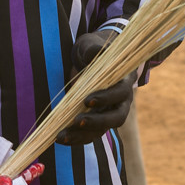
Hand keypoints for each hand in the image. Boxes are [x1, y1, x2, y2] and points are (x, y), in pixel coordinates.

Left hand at [55, 30, 136, 144]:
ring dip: (82, 135)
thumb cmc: (92, 51)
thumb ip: (93, 50)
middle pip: (116, 117)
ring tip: (61, 136)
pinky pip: (90, 134)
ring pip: (102, 130)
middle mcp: (121, 101)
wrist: (89, 61)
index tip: (87, 100)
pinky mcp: (98, 122)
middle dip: (97, 122)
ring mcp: (110, 113)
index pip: (120, 93)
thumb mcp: (91, 46)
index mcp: (124, 81)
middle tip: (76, 121)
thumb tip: (95, 54)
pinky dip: (76, 138)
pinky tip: (60, 138)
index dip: (106, 98)